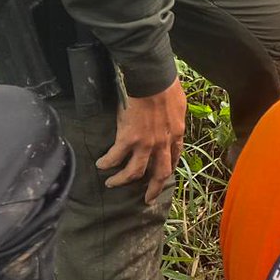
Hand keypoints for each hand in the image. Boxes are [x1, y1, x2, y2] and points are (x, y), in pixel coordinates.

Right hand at [96, 76, 186, 203]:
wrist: (153, 80)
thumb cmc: (167, 87)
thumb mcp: (179, 106)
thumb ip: (175, 119)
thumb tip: (172, 122)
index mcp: (177, 134)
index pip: (175, 158)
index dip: (168, 169)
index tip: (163, 176)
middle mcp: (163, 144)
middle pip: (159, 173)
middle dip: (153, 189)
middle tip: (147, 199)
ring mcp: (146, 144)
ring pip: (134, 172)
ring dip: (122, 180)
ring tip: (112, 183)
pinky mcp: (128, 139)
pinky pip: (115, 158)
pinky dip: (107, 163)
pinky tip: (100, 165)